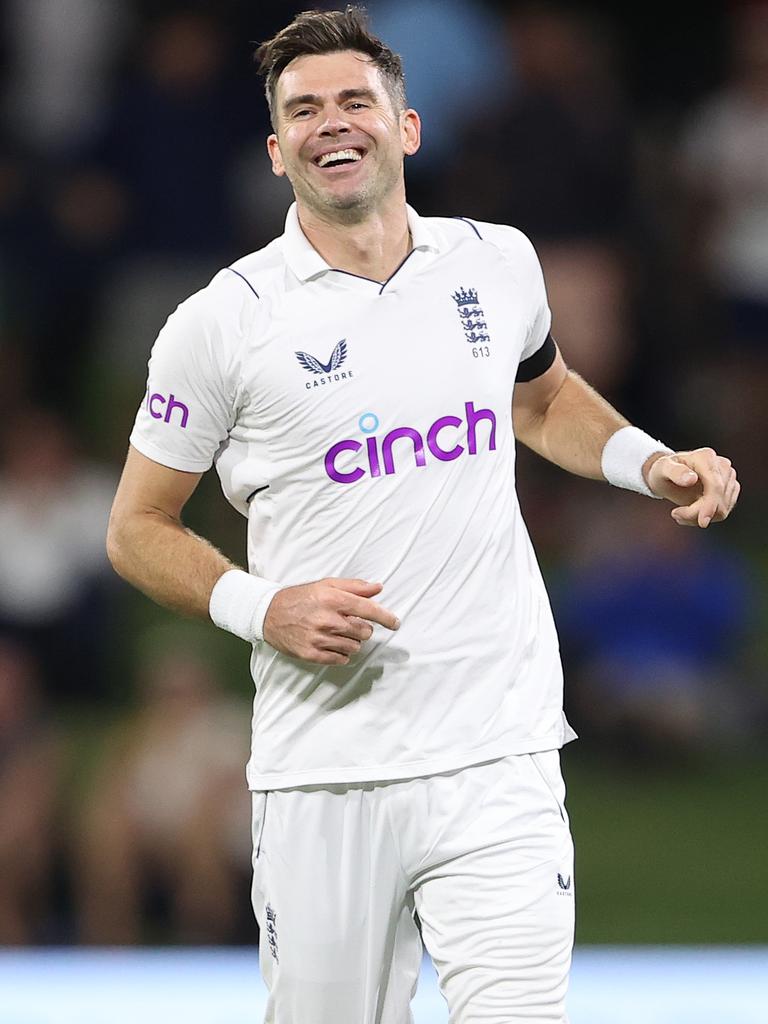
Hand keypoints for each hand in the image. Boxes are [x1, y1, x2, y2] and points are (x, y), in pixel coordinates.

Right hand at [263, 578, 399, 664]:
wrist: (269, 614)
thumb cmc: (300, 597)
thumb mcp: (326, 584)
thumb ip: (354, 586)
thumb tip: (378, 588)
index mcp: (332, 599)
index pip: (368, 610)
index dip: (386, 617)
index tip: (395, 623)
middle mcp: (327, 619)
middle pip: (364, 632)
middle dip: (363, 629)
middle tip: (351, 624)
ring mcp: (318, 639)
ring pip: (354, 647)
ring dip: (352, 641)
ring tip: (337, 633)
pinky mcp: (311, 654)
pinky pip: (340, 660)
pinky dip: (341, 654)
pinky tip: (331, 644)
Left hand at [643, 447, 739, 527]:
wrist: (668, 475)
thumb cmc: (663, 471)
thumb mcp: (662, 469)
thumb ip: (675, 472)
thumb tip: (691, 479)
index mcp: (706, 457)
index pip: (715, 486)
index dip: (710, 505)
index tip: (702, 522)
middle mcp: (722, 465)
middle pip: (719, 500)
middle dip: (697, 513)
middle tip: (676, 514)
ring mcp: (729, 477)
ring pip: (722, 509)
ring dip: (699, 517)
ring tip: (681, 512)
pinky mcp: (730, 489)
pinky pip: (723, 511)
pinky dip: (706, 516)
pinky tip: (690, 511)